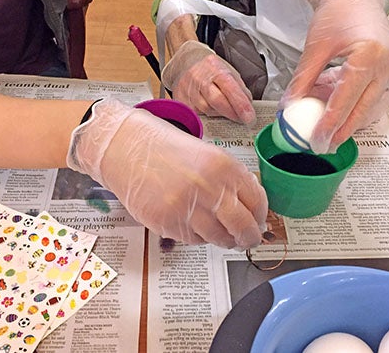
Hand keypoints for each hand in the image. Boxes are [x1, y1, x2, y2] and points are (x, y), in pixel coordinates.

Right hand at [66, 98, 266, 248]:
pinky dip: (200, 236)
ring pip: (220, 238)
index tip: (259, 220)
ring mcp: (188, 208)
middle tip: (248, 239)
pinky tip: (193, 222)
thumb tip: (253, 207)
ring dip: (225, 239)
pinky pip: (195, 240)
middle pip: (244, 227)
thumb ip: (232, 179)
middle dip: (249, 237)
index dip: (261, 215)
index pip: (258, 202)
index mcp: (224, 166)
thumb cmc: (167, 150)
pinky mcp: (168, 224)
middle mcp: (209, 188)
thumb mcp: (209, 154)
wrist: (128, 148)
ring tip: (221, 232)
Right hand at [162, 34, 255, 123]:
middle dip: (232, 113)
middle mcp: (199, 77)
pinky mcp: (181, 100)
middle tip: (242, 119)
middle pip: (216, 100)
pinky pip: (197, 113)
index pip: (229, 87)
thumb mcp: (229, 72)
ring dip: (220, 114)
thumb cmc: (212, 70)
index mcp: (215, 68)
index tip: (249, 117)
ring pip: (207, 109)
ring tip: (227, 111)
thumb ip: (239, 89)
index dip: (240, 104)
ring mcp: (188, 89)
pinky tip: (213, 110)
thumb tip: (247, 106)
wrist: (188, 64)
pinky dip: (208, 115)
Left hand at [280, 0, 388, 153]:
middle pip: (363, 109)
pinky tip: (334, 110)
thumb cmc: (337, 12)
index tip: (317, 139)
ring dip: (347, 120)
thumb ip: (303, 78)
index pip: (347, 98)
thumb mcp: (316, 47)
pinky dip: (352, 106)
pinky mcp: (388, 71)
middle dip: (342, 131)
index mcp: (370, 55)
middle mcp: (387, 64)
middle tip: (323, 146)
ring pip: (369, 107)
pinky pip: (371, 97)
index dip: (330, 123)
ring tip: (326, 131)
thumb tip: (289, 104)